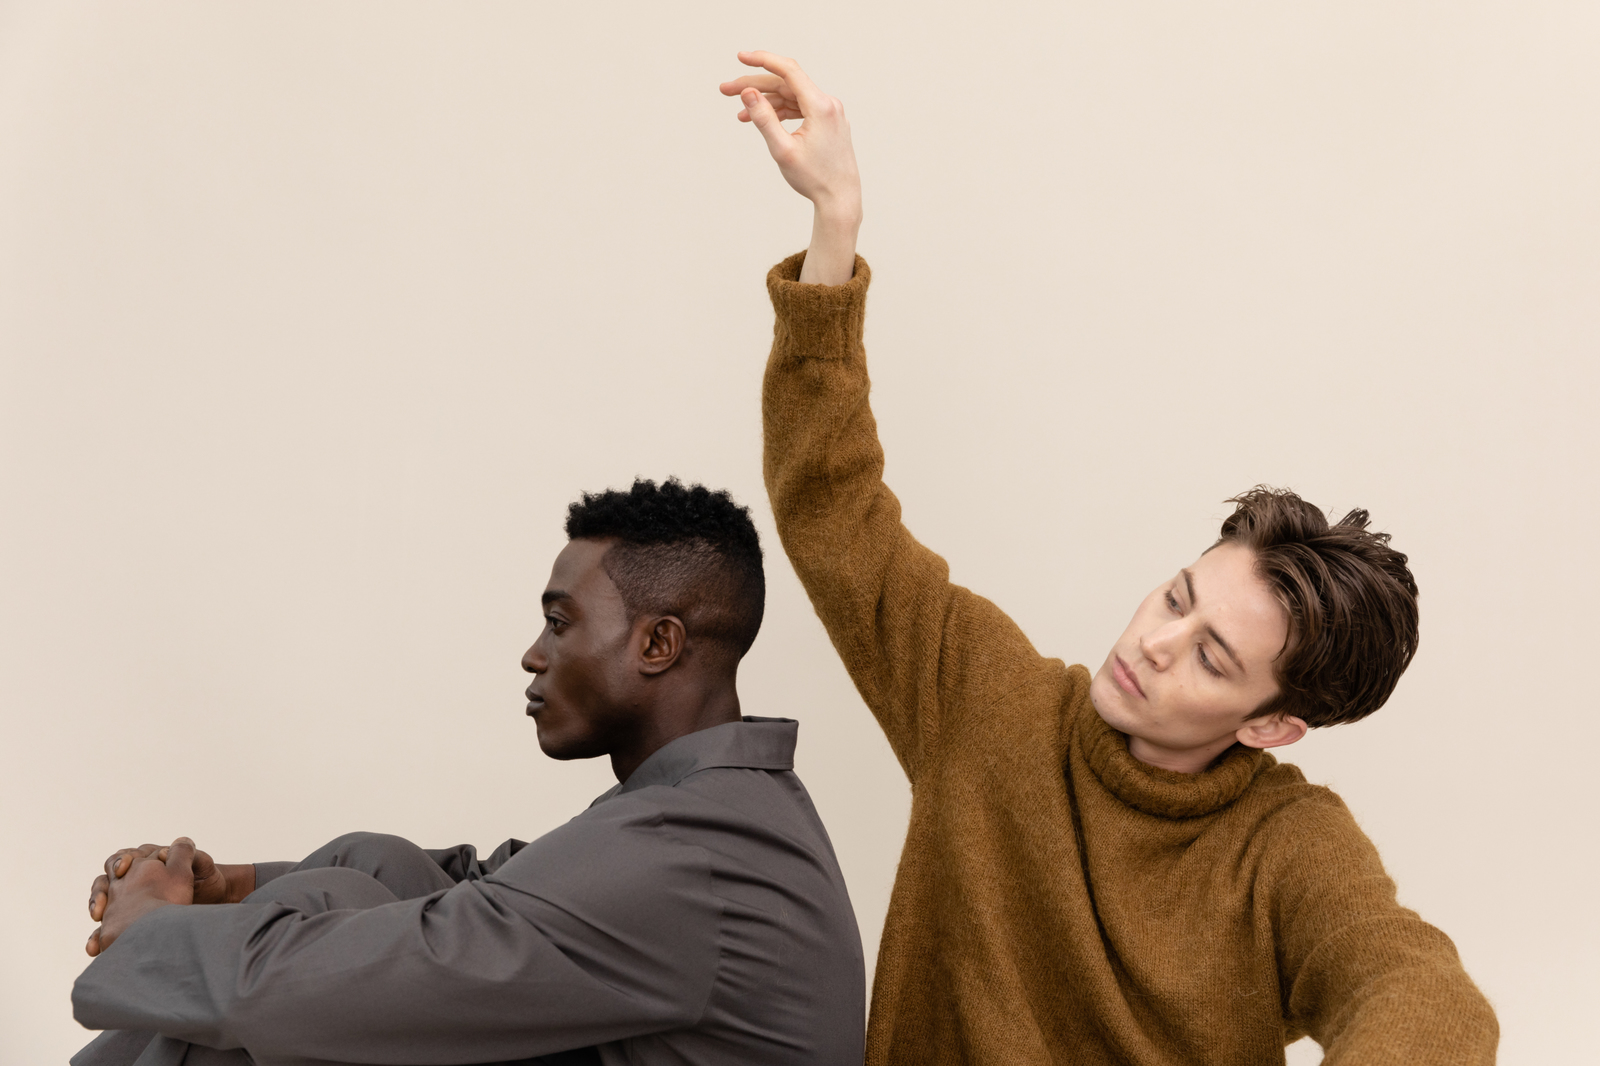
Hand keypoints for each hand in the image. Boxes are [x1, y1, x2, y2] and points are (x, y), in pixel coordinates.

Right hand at [88, 840, 249, 927]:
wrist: (212, 902)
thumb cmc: (207, 880)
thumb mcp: (202, 866)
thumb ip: (191, 856)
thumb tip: (178, 846)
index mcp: (147, 862)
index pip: (124, 858)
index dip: (121, 861)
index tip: (123, 868)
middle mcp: (133, 880)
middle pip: (105, 882)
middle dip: (100, 891)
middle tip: (103, 902)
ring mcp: (128, 902)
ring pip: (102, 905)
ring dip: (96, 910)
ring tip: (98, 918)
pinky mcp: (127, 923)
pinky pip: (106, 931)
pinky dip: (97, 939)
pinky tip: (95, 948)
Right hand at [720, 51, 860, 284]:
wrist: (841, 199)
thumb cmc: (814, 179)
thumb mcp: (782, 150)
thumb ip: (764, 119)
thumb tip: (747, 92)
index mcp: (820, 106)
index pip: (787, 71)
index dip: (762, 60)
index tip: (740, 57)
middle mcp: (828, 104)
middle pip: (786, 84)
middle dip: (754, 86)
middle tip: (726, 90)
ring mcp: (830, 113)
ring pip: (791, 96)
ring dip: (765, 101)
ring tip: (739, 114)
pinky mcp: (828, 123)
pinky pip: (800, 108)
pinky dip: (780, 112)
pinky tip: (760, 119)